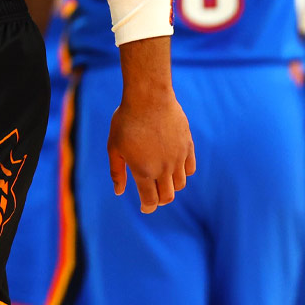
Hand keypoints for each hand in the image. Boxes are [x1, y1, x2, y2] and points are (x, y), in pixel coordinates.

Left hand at [107, 87, 195, 212]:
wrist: (148, 97)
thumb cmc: (126, 121)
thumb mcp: (114, 147)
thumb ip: (117, 172)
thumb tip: (119, 192)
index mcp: (144, 171)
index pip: (151, 200)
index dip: (147, 207)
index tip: (145, 207)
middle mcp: (164, 168)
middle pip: (168, 196)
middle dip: (159, 199)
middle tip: (152, 194)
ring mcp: (178, 157)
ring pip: (180, 184)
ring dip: (171, 186)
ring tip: (161, 178)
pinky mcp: (187, 146)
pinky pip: (190, 168)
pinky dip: (183, 172)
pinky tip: (173, 166)